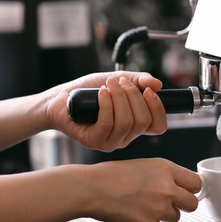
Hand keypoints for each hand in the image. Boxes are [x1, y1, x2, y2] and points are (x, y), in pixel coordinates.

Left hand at [45, 72, 167, 151]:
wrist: (62, 99)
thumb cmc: (89, 92)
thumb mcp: (117, 80)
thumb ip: (138, 80)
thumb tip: (157, 84)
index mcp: (135, 126)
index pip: (158, 126)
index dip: (157, 108)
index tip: (147, 90)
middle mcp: (125, 137)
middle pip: (143, 121)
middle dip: (133, 95)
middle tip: (119, 82)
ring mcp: (110, 142)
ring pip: (126, 122)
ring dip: (119, 97)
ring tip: (107, 85)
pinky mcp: (94, 141)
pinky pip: (107, 124)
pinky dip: (106, 104)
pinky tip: (101, 93)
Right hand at [83, 158, 200, 221]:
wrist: (92, 189)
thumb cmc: (111, 176)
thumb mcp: (144, 165)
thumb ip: (165, 175)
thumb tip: (179, 186)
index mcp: (165, 169)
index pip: (196, 183)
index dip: (191, 189)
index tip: (187, 191)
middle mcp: (166, 188)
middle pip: (193, 204)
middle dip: (183, 205)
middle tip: (170, 203)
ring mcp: (159, 208)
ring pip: (175, 217)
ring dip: (163, 214)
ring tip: (143, 205)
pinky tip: (133, 212)